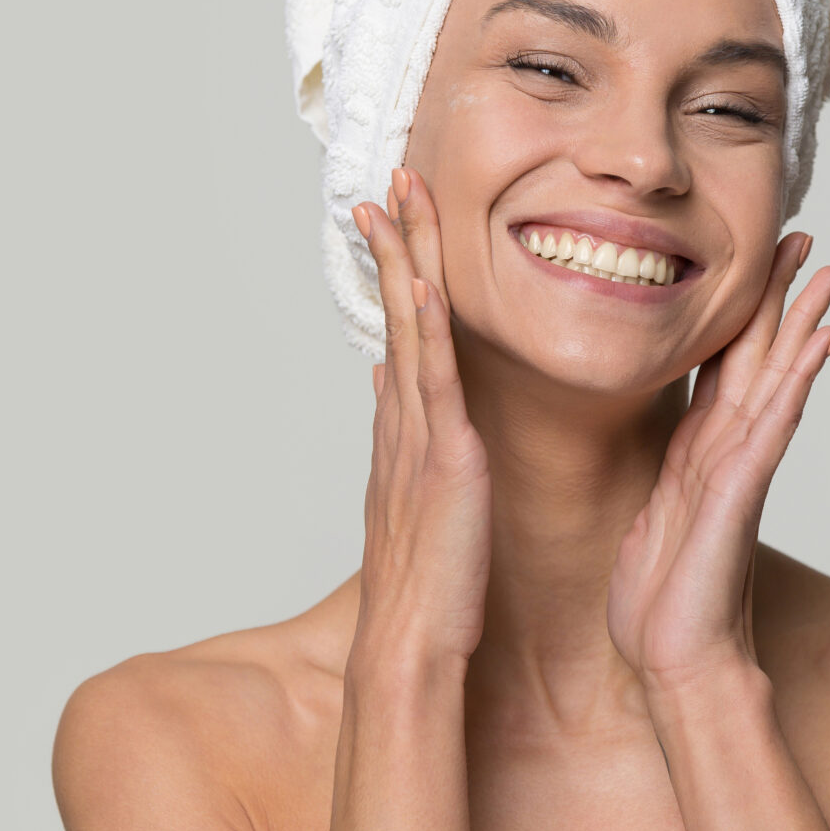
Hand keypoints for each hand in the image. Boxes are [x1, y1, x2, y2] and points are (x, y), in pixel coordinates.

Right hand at [350, 166, 492, 669]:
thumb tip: (392, 389)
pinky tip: (424, 283)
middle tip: (388, 184)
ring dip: (403, 262)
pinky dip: (427, 329)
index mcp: (405, 434)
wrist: (409, 646)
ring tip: (396, 200)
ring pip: (410, 330)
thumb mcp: (417, 504)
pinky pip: (433, 381)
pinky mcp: (442, 459)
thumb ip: (405, 444)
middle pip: (398, 315)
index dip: (396, 277)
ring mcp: (418, 437)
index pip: (402, 336)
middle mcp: (403, 423)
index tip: (391, 225)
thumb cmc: (428, 590)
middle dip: (394, 246)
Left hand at [606, 232, 829, 685]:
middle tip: (805, 241)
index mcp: (699, 452)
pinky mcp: (742, 488)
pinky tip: (821, 341)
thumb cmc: (661, 604)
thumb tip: (667, 472)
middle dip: (782, 299)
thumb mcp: (653, 523)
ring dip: (803, 323)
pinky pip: (775, 421)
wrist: (676, 659)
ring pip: (779, 377)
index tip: (758, 264)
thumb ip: (667, 485)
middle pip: (760, 357)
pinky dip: (799, 378)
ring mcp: (741, 467)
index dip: (741, 314)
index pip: (725, 366)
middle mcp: (728, 451)